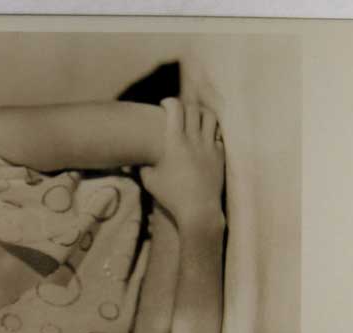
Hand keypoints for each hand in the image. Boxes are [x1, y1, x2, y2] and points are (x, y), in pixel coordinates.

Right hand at [141, 98, 225, 227]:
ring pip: (210, 117)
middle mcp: (193, 141)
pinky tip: (205, 139)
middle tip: (180, 111)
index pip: (175, 109)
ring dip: (201, 114)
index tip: (165, 104)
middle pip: (193, 109)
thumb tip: (132, 161)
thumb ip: (142, 166)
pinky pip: (218, 135)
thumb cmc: (171, 196)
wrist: (198, 210)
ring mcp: (209, 147)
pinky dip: (211, 132)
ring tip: (195, 120)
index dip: (169, 102)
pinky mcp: (219, 155)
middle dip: (185, 106)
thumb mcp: (150, 181)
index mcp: (175, 143)